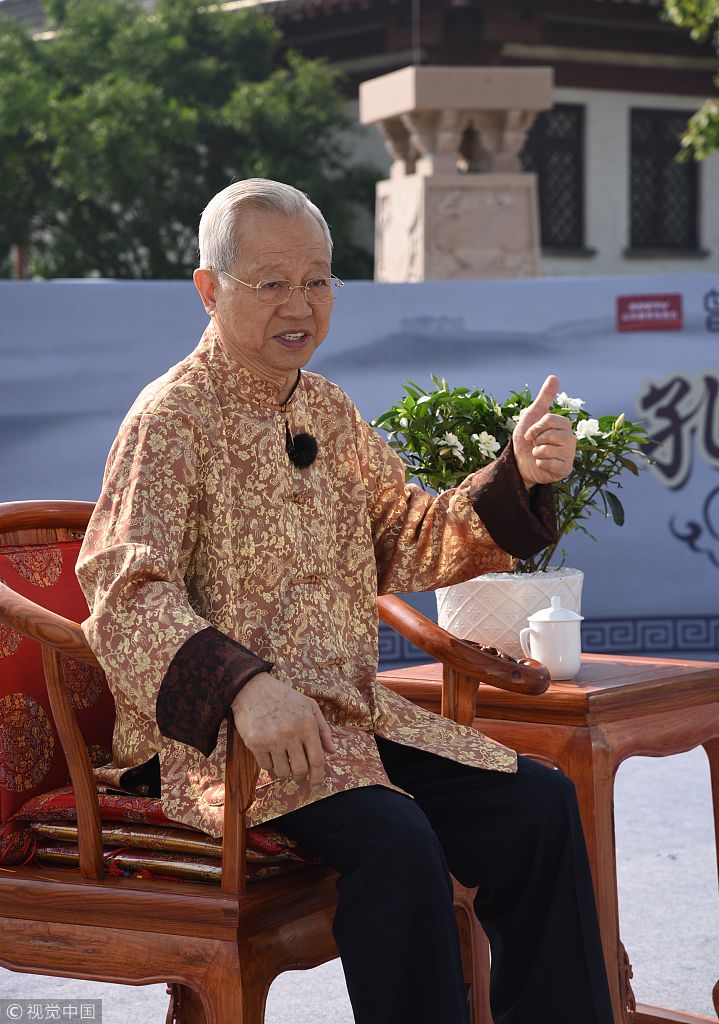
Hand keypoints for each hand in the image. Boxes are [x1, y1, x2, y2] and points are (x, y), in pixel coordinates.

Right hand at [230, 671, 334, 787]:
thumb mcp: (309, 706)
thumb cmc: (284, 697)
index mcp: (307, 724)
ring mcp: (272, 739)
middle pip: (300, 770)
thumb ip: (323, 729)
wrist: (252, 688)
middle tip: (298, 776)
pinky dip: (269, 764)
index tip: (317, 786)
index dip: (319, 777)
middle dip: (301, 777)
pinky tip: (270, 754)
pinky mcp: (255, 743)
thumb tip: (332, 752)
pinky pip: (266, 766)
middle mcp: (291, 733)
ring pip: (282, 771)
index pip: (317, 760)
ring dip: (284, 771)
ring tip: (283, 760)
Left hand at [512, 374, 576, 486]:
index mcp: (564, 426)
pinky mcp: (566, 469)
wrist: (518, 463)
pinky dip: (541, 464)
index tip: (529, 434)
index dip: (536, 427)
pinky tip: (542, 464)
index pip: (551, 420)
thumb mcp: (532, 416)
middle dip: (537, 440)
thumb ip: (544, 398)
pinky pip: (551, 464)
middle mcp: (570, 440)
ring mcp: (569, 455)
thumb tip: (554, 376)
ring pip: (550, 450)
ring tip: (538, 454)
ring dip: (537, 452)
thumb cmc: (526, 440)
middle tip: (535, 444)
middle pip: (553, 434)